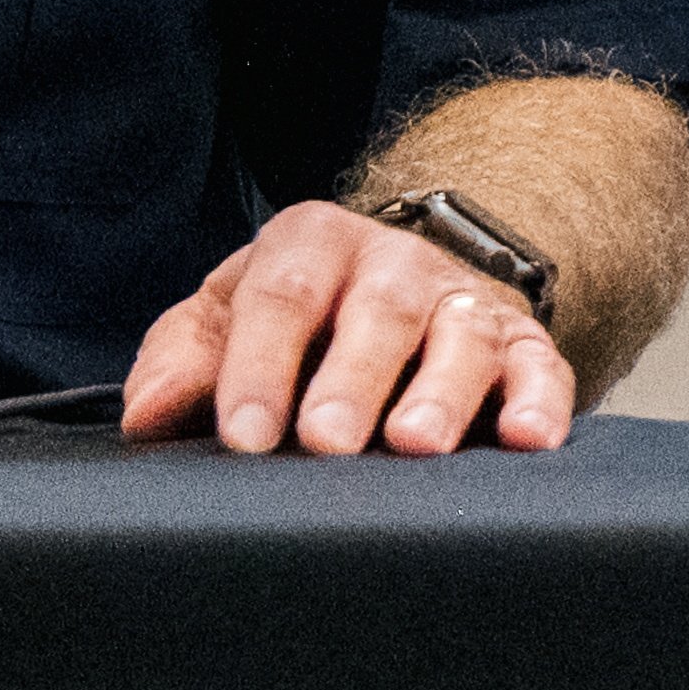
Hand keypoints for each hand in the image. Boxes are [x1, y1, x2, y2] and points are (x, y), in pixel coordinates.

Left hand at [120, 199, 573, 458]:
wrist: (399, 280)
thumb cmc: (298, 316)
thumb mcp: (227, 317)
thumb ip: (181, 360)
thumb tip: (146, 416)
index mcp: (311, 245)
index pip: (280, 297)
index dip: (258, 367)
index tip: (242, 435)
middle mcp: (393, 265)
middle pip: (377, 312)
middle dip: (352, 379)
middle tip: (327, 441)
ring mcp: (463, 300)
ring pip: (462, 336)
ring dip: (442, 391)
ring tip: (416, 444)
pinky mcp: (523, 343)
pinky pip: (542, 366)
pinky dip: (540, 400)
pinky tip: (527, 438)